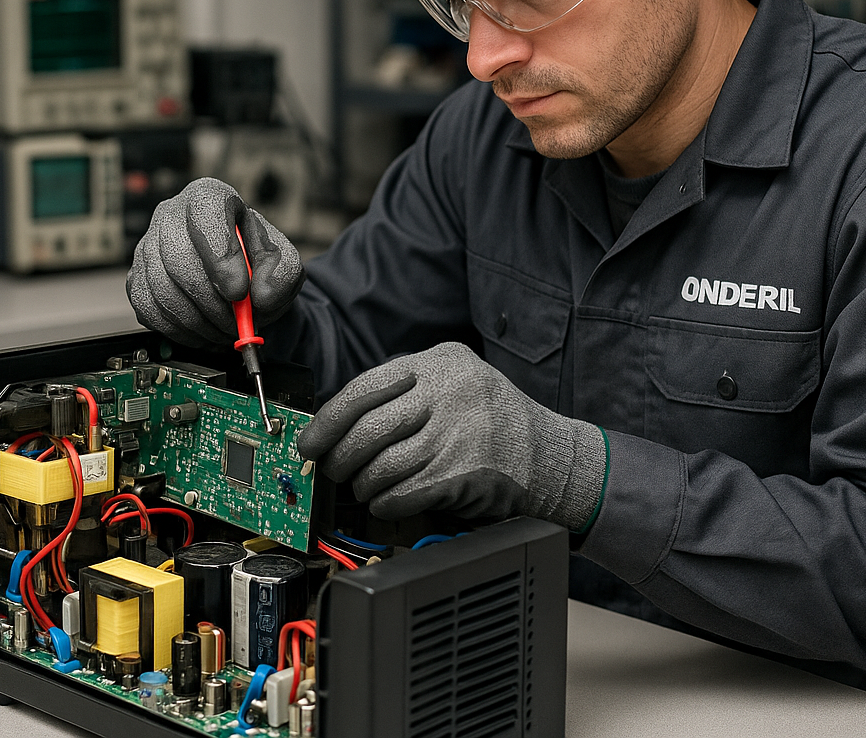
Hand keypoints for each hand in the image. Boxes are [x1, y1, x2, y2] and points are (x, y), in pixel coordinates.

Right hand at [126, 177, 304, 347]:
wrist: (240, 281)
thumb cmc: (257, 263)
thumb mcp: (284, 262)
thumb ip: (282, 274)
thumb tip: (261, 295)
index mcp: (209, 197)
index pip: (206, 214)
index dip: (221, 256)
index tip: (239, 291)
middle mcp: (171, 215)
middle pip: (179, 258)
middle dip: (211, 301)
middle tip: (235, 323)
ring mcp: (148, 246)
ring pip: (163, 289)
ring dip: (198, 322)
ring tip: (224, 330)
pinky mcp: (136, 279)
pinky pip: (149, 310)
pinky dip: (179, 330)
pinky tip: (202, 331)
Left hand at [296, 342, 607, 526]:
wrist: (555, 458)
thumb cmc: (495, 424)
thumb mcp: (456, 385)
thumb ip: (406, 394)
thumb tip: (337, 425)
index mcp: (441, 361)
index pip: (366, 386)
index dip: (329, 418)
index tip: (310, 439)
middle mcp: (450, 390)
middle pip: (369, 428)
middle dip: (340, 456)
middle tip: (332, 470)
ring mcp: (459, 431)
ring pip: (382, 465)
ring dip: (364, 485)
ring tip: (365, 489)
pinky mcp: (465, 472)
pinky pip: (403, 492)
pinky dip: (386, 503)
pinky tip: (389, 503)